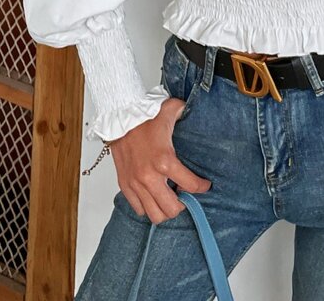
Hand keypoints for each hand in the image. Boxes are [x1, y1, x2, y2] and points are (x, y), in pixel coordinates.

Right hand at [109, 97, 210, 223]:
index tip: (205, 185)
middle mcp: (149, 177)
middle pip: (172, 209)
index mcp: (165, 160)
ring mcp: (135, 184)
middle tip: (185, 193)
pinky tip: (154, 194)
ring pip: (155, 214)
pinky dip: (148, 206)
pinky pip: (139, 208)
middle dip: (183, 204)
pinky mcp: (125, 185)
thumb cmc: (144, 116)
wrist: (118, 117)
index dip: (202, 187)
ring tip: (170, 197)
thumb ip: (186, 112)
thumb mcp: (171, 109)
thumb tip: (196, 111)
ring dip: (165, 209)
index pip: (190, 185)